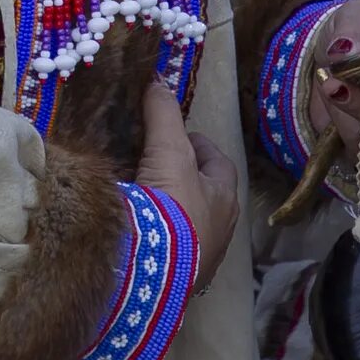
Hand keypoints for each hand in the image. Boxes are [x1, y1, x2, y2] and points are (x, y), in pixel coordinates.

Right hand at [135, 81, 238, 294]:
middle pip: (204, 193)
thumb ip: (163, 115)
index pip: (217, 161)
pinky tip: (135, 231)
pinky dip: (157, 236)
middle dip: (183, 178)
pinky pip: (170, 249)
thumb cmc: (171, 208)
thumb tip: (158, 80)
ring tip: (140, 196)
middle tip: (153, 164)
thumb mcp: (167, 152)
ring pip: (188, 223)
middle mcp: (221, 228)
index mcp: (224, 197)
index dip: (196, 145)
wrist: (154, 274)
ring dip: (171, 210)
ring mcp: (201, 257)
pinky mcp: (177, 280)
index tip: (174, 136)